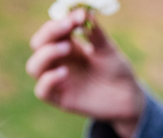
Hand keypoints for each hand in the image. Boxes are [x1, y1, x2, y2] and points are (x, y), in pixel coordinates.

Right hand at [26, 9, 144, 137]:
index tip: (76, 17)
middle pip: (38, 44)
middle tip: (68, 28)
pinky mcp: (61, 99)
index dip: (60, 22)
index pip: (52, 30)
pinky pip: (42, 91)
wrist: (128, 97)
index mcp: (67, 45)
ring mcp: (57, 81)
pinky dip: (48, 80)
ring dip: (46, 54)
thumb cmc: (116, 70)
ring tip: (67, 48)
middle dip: (50, 34)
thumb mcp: (108, 49)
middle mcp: (58, 62)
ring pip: (34, 67)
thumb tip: (84, 12)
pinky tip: (64, 72)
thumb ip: (95, 33)